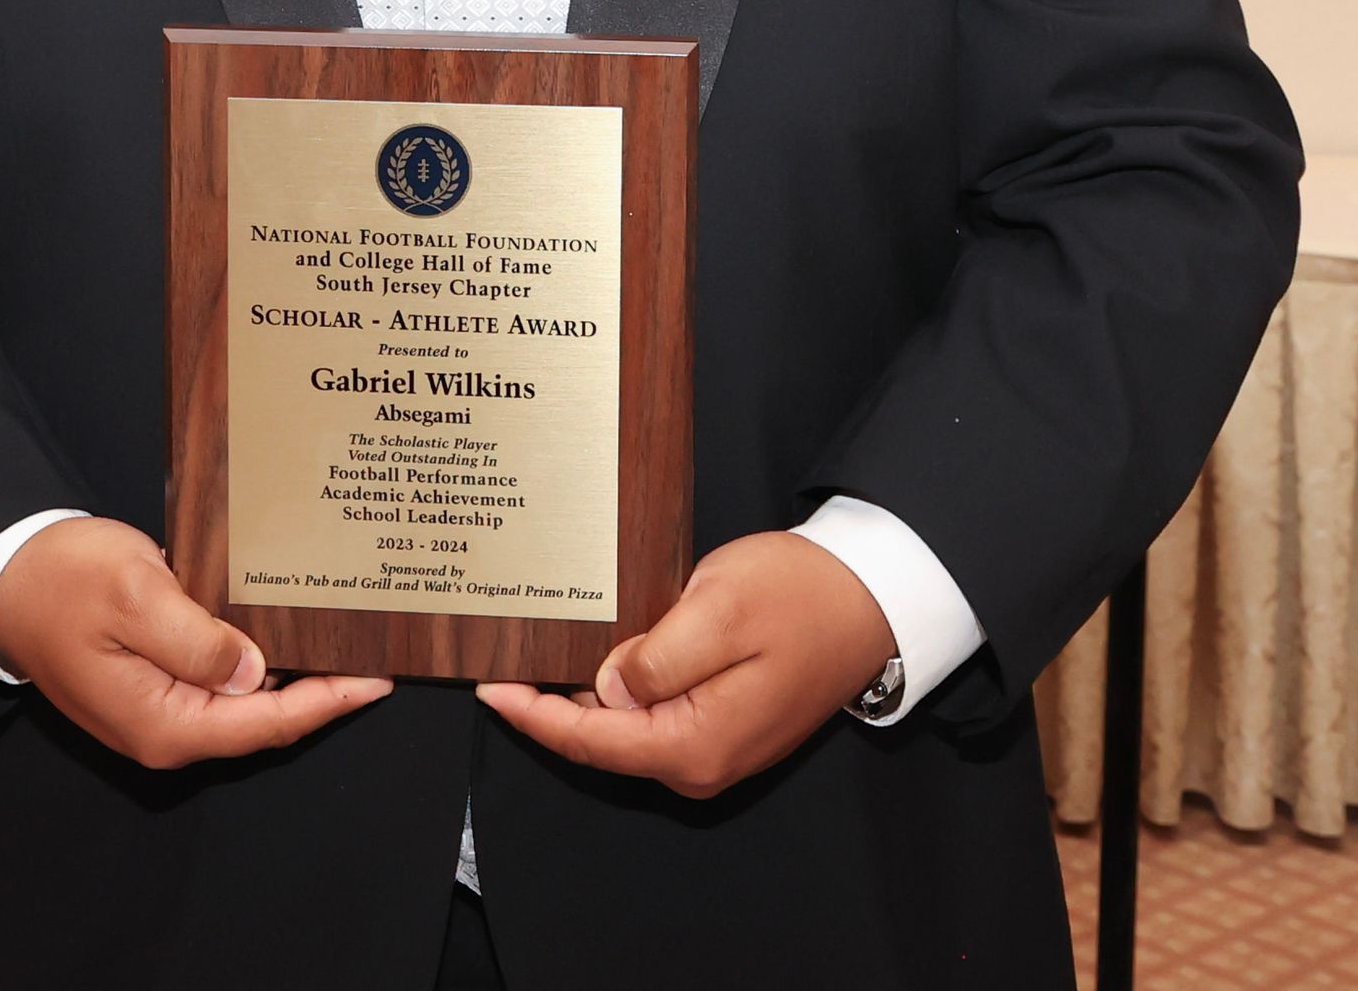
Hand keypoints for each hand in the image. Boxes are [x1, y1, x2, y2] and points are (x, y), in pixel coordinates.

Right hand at [0, 515, 390, 766]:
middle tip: (373, 650)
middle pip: (263, 719)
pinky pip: (222, 677)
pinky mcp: (157, 679)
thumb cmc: (65, 583)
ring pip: (246, 697)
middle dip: (321, 689)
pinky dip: (260, 655)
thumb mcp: (136, 599)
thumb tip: (253, 670)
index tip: (376, 680)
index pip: (265, 724)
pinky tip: (287, 624)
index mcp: (164, 723)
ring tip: (344, 635)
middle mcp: (167, 728)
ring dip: (293, 670)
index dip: (327, 702)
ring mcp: (161, 706)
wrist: (7, 576)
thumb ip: (197, 640)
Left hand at [475, 531, 895, 799]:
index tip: (489, 688)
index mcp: (696, 744)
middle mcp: (702, 760)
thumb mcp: (720, 610)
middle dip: (549, 707)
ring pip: (626, 727)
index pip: (593, 741)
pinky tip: (594, 654)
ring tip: (534, 656)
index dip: (534, 717)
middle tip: (500, 663)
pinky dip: (617, 689)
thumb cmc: (800, 597)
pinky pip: (653, 714)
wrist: (868, 599)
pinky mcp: (724, 721)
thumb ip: (659, 656)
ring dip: (583, 695)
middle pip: (603, 742)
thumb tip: (609, 686)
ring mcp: (715, 745)